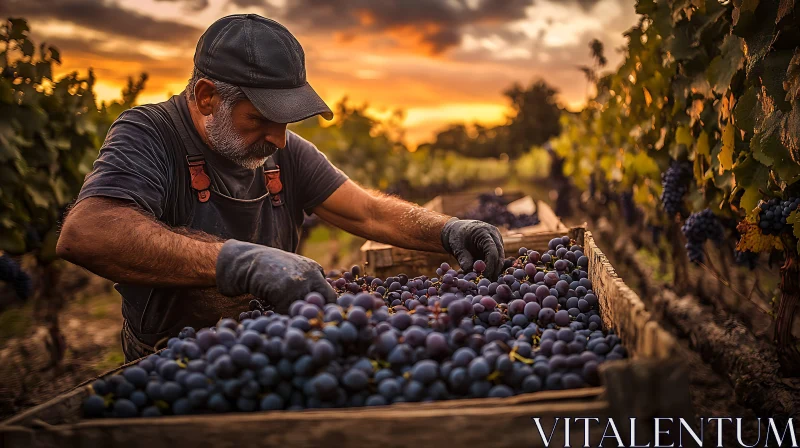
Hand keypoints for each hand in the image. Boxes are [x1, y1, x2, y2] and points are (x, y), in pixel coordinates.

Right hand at [216, 240, 336, 313]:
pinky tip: (271, 310)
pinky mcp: (286, 291)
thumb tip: (321, 312)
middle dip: (314, 316)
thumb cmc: (269, 270)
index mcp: (316, 270)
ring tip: (284, 315)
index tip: (316, 322)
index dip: (326, 311)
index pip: (331, 297)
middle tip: (304, 324)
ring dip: (294, 317)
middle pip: (323, 304)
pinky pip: (288, 313)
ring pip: (304, 311)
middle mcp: (312, 275)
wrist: (248, 262)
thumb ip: (309, 285)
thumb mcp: (295, 270)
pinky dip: (280, 316)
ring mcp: (300, 283)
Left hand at [440, 218, 503, 280]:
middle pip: (499, 255)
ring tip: (486, 281)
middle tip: (487, 283)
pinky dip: (493, 267)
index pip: (492, 251)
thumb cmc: (456, 238)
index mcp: (484, 232)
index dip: (489, 266)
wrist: (457, 230)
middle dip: (494, 270)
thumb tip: (473, 274)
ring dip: (494, 270)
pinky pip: (498, 258)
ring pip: (500, 258)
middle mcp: (494, 234)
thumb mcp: (457, 248)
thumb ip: (464, 260)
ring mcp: (497, 239)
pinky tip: (487, 276)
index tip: (483, 277)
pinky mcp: (497, 245)